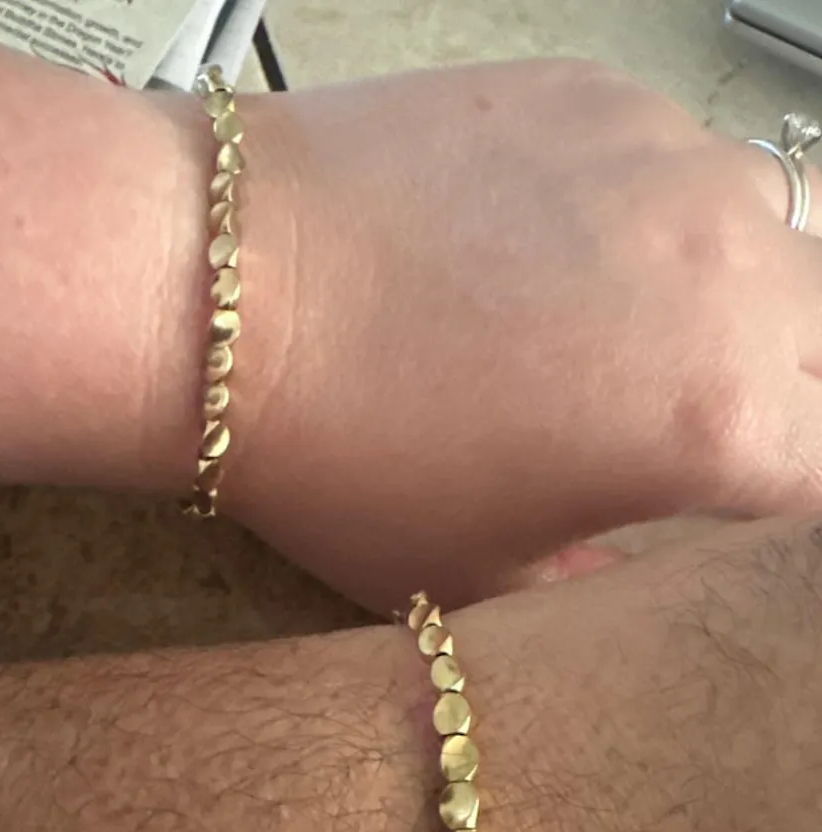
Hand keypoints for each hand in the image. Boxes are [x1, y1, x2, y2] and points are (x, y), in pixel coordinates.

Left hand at [226, 61, 821, 609]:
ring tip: (637, 333)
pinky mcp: (604, 97)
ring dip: (738, 296)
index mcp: (712, 419)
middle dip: (789, 397)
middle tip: (698, 425)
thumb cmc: (335, 451)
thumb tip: (628, 569)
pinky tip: (564, 252)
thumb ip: (599, 580)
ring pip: (780, 235)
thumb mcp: (478, 576)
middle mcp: (725, 276)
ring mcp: (669, 167)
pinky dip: (658, 217)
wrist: (222, 294)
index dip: (794, 505)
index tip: (754, 513)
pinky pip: (686, 160)